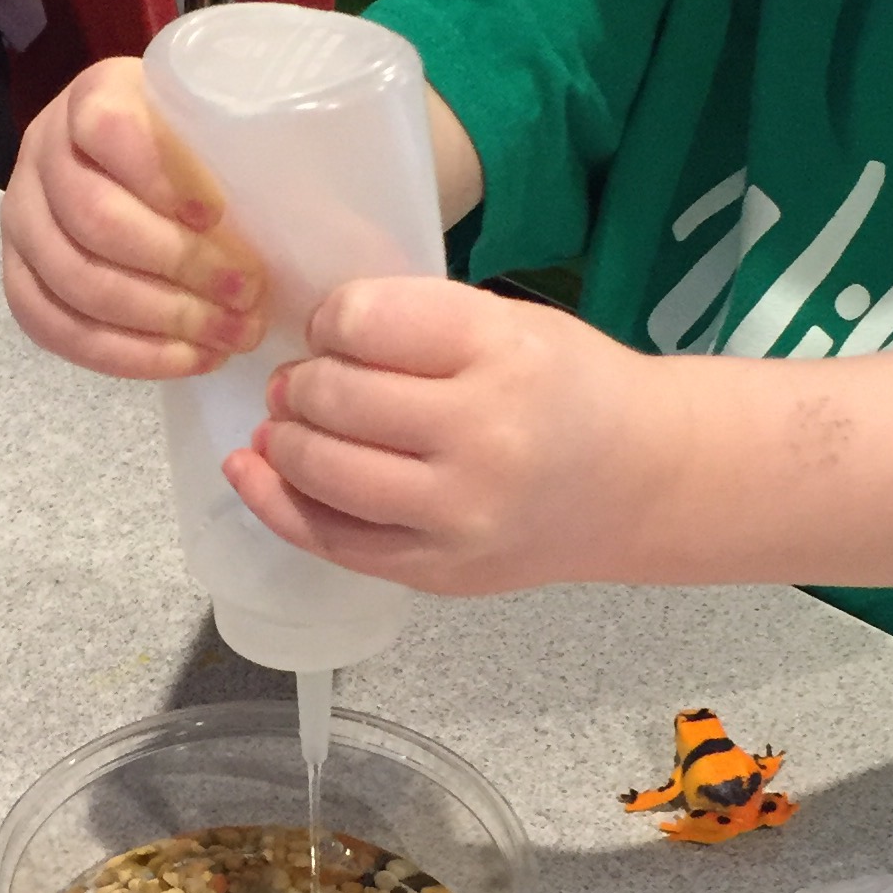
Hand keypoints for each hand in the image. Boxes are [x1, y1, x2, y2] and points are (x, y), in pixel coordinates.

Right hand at [0, 57, 265, 379]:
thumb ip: (254, 132)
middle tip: (247, 293)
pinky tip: (186, 360)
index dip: (162, 174)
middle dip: (178, 266)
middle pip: (93, 217)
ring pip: (74, 280)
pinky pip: (54, 327)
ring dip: (159, 319)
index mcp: (95, 95)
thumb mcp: (223, 116)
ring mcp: (23, 218)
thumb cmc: (203, 144)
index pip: (109, 129)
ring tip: (229, 336)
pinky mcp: (20, 277)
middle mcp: (43, 150)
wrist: (141, 166)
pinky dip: (124, 354)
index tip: (220, 213)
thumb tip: (339, 185)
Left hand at [230, 278, 643, 593]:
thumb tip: (309, 342)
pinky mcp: (438, 572)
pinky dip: (276, 504)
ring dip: (282, 440)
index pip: (365, 321)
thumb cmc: (570, 389)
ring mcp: (458, 516)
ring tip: (284, 423)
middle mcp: (483, 438)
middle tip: (302, 379)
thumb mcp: (510, 322)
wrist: (641, 483)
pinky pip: (332, 541)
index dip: (330, 320)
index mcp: (504, 354)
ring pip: (323, 473)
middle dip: (300, 382)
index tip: (335, 329)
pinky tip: (251, 472)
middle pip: (336, 399)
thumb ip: (416, 322)